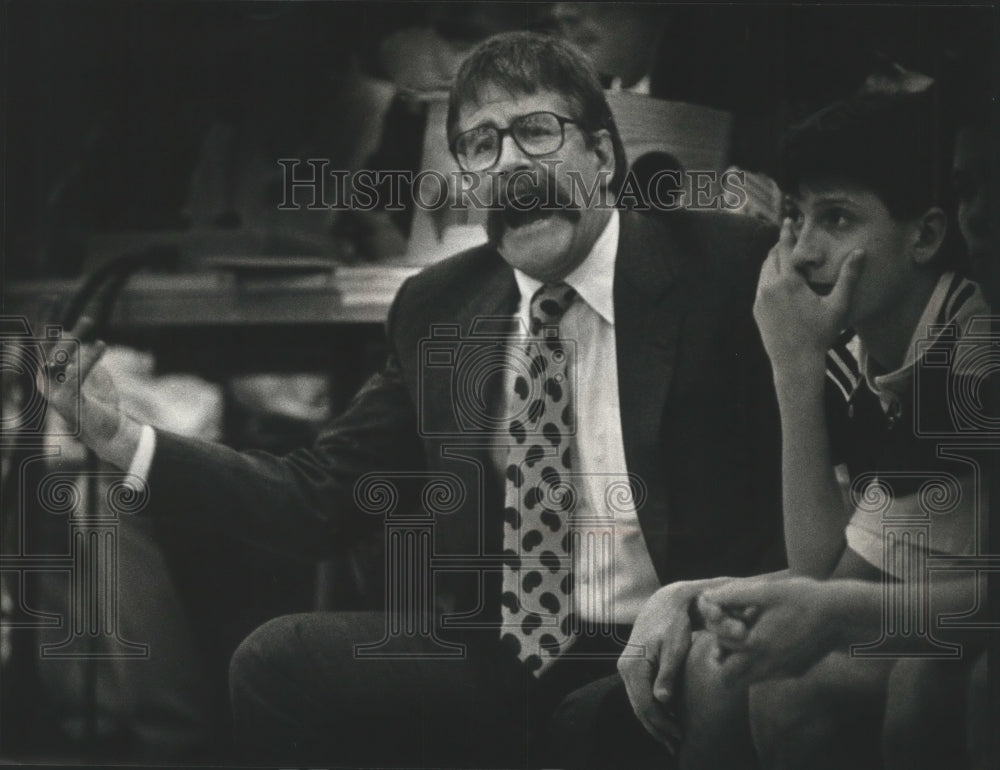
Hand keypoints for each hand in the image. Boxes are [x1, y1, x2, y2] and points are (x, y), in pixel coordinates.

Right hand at [39, 317, 137, 467]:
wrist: (110, 433)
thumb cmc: (100, 405)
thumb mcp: (91, 376)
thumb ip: (83, 359)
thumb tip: (83, 339)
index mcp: (49, 376)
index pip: (43, 344)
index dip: (44, 321)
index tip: (50, 300)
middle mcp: (45, 383)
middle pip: (46, 347)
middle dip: (52, 323)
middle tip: (63, 303)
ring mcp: (53, 392)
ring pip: (59, 358)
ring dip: (74, 338)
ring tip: (90, 321)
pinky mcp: (67, 401)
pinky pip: (75, 374)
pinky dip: (88, 359)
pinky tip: (101, 344)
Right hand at [618, 583, 695, 750]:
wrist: (666, 602)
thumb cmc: (674, 622)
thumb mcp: (675, 646)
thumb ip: (668, 673)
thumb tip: (662, 700)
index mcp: (634, 665)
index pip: (646, 704)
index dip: (663, 724)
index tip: (680, 736)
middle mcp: (625, 668)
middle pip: (639, 707)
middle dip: (657, 729)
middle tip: (676, 745)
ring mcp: (626, 667)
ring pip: (638, 702)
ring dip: (653, 722)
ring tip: (671, 738)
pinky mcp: (632, 666)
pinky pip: (639, 693)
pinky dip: (651, 709)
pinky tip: (665, 716)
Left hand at [699, 576, 839, 686]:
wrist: (841, 615)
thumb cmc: (803, 598)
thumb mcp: (766, 591)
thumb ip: (734, 595)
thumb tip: (708, 597)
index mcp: (756, 644)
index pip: (720, 646)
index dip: (718, 629)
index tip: (726, 616)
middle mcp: (767, 665)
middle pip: (727, 678)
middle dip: (723, 657)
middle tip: (732, 634)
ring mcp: (781, 672)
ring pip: (746, 681)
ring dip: (740, 664)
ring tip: (749, 637)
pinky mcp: (793, 673)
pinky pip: (765, 676)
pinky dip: (759, 664)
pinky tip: (770, 641)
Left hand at [753, 219, 864, 372]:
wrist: (794, 362)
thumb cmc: (820, 334)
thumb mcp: (837, 305)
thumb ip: (848, 277)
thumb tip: (860, 252)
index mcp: (788, 283)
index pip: (786, 250)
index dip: (788, 234)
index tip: (788, 221)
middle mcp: (769, 288)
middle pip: (772, 257)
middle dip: (780, 245)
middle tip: (787, 235)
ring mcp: (760, 299)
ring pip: (764, 271)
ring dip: (773, 260)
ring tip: (783, 254)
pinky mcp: (756, 310)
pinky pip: (761, 286)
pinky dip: (768, 276)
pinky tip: (777, 277)